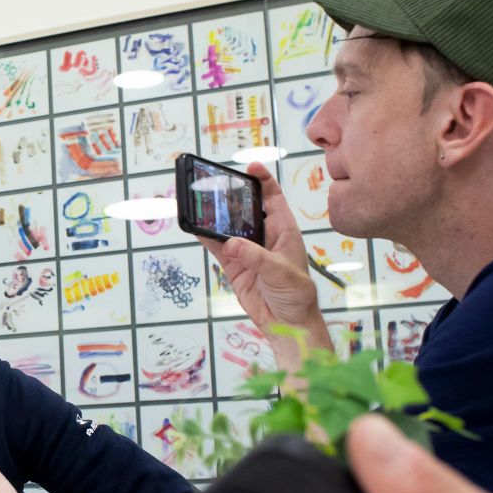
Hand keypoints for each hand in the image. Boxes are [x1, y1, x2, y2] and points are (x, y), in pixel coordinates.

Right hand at [199, 163, 330, 365]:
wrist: (288, 325)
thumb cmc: (297, 295)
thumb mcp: (281, 273)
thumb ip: (256, 257)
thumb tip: (232, 244)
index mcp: (284, 231)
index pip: (273, 198)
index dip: (263, 180)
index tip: (249, 167)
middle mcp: (264, 236)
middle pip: (245, 209)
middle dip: (231, 195)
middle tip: (214, 184)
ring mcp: (247, 250)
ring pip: (228, 227)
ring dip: (215, 217)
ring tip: (199, 203)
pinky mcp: (234, 266)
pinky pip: (217, 247)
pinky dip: (206, 238)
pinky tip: (195, 228)